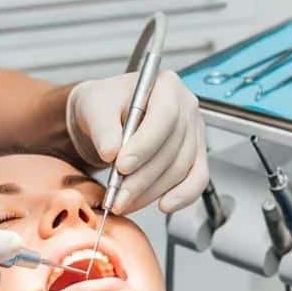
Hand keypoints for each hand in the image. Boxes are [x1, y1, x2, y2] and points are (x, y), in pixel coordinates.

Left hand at [66, 70, 207, 214]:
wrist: (106, 116)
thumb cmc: (104, 105)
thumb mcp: (94, 107)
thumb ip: (102, 127)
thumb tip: (112, 151)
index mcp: (166, 85)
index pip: (165, 116)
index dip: (145, 144)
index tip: (122, 166)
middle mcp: (186, 106)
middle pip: (173, 147)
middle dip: (143, 177)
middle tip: (118, 195)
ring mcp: (194, 131)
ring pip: (181, 168)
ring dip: (152, 191)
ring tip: (125, 201)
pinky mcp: (195, 154)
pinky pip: (197, 179)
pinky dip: (182, 196)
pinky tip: (163, 205)